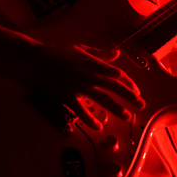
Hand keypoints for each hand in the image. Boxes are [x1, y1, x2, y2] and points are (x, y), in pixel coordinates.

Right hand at [24, 41, 144, 130]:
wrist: (35, 60)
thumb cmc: (58, 53)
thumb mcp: (82, 49)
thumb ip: (100, 54)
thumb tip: (117, 54)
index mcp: (93, 62)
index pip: (116, 74)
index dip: (128, 83)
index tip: (137, 91)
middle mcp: (88, 74)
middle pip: (113, 86)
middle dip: (129, 96)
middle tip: (141, 105)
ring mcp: (77, 86)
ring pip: (101, 99)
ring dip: (116, 109)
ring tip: (127, 117)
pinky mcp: (66, 95)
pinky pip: (80, 110)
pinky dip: (90, 119)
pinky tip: (99, 127)